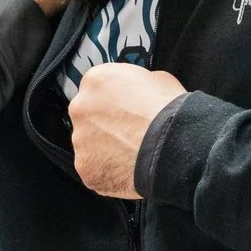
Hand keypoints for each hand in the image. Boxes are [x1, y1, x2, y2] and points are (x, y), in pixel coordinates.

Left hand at [68, 64, 185, 198]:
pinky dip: (108, 170)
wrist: (170, 148)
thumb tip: (140, 91)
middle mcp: (81, 107)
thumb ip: (138, 84)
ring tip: (132, 152)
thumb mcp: (159, 80)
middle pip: (88, 115)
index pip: (97, 86)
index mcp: (96, 80)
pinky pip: (94, 168)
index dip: (114, 99)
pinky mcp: (84, 167)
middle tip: (129, 132)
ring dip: (105, 147)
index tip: (125, 107)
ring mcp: (80, 139)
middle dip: (105, 123)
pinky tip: (127, 168)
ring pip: (89, 143)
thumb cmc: (168, 113)